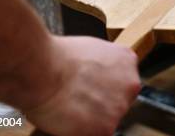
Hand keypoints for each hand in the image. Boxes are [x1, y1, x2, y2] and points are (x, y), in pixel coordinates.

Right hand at [25, 36, 140, 135]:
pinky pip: (96, 134)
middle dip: (101, 104)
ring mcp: (120, 107)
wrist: (44, 70)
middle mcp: (130, 84)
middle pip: (118, 101)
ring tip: (70, 108)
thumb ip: (101, 64)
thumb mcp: (90, 48)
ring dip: (91, 119)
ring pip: (107, 120)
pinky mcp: (107, 128)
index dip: (104, 88)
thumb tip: (94, 73)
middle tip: (79, 101)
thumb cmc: (58, 57)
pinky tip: (69, 119)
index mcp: (127, 61)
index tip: (92, 91)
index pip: (122, 81)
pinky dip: (81, 131)